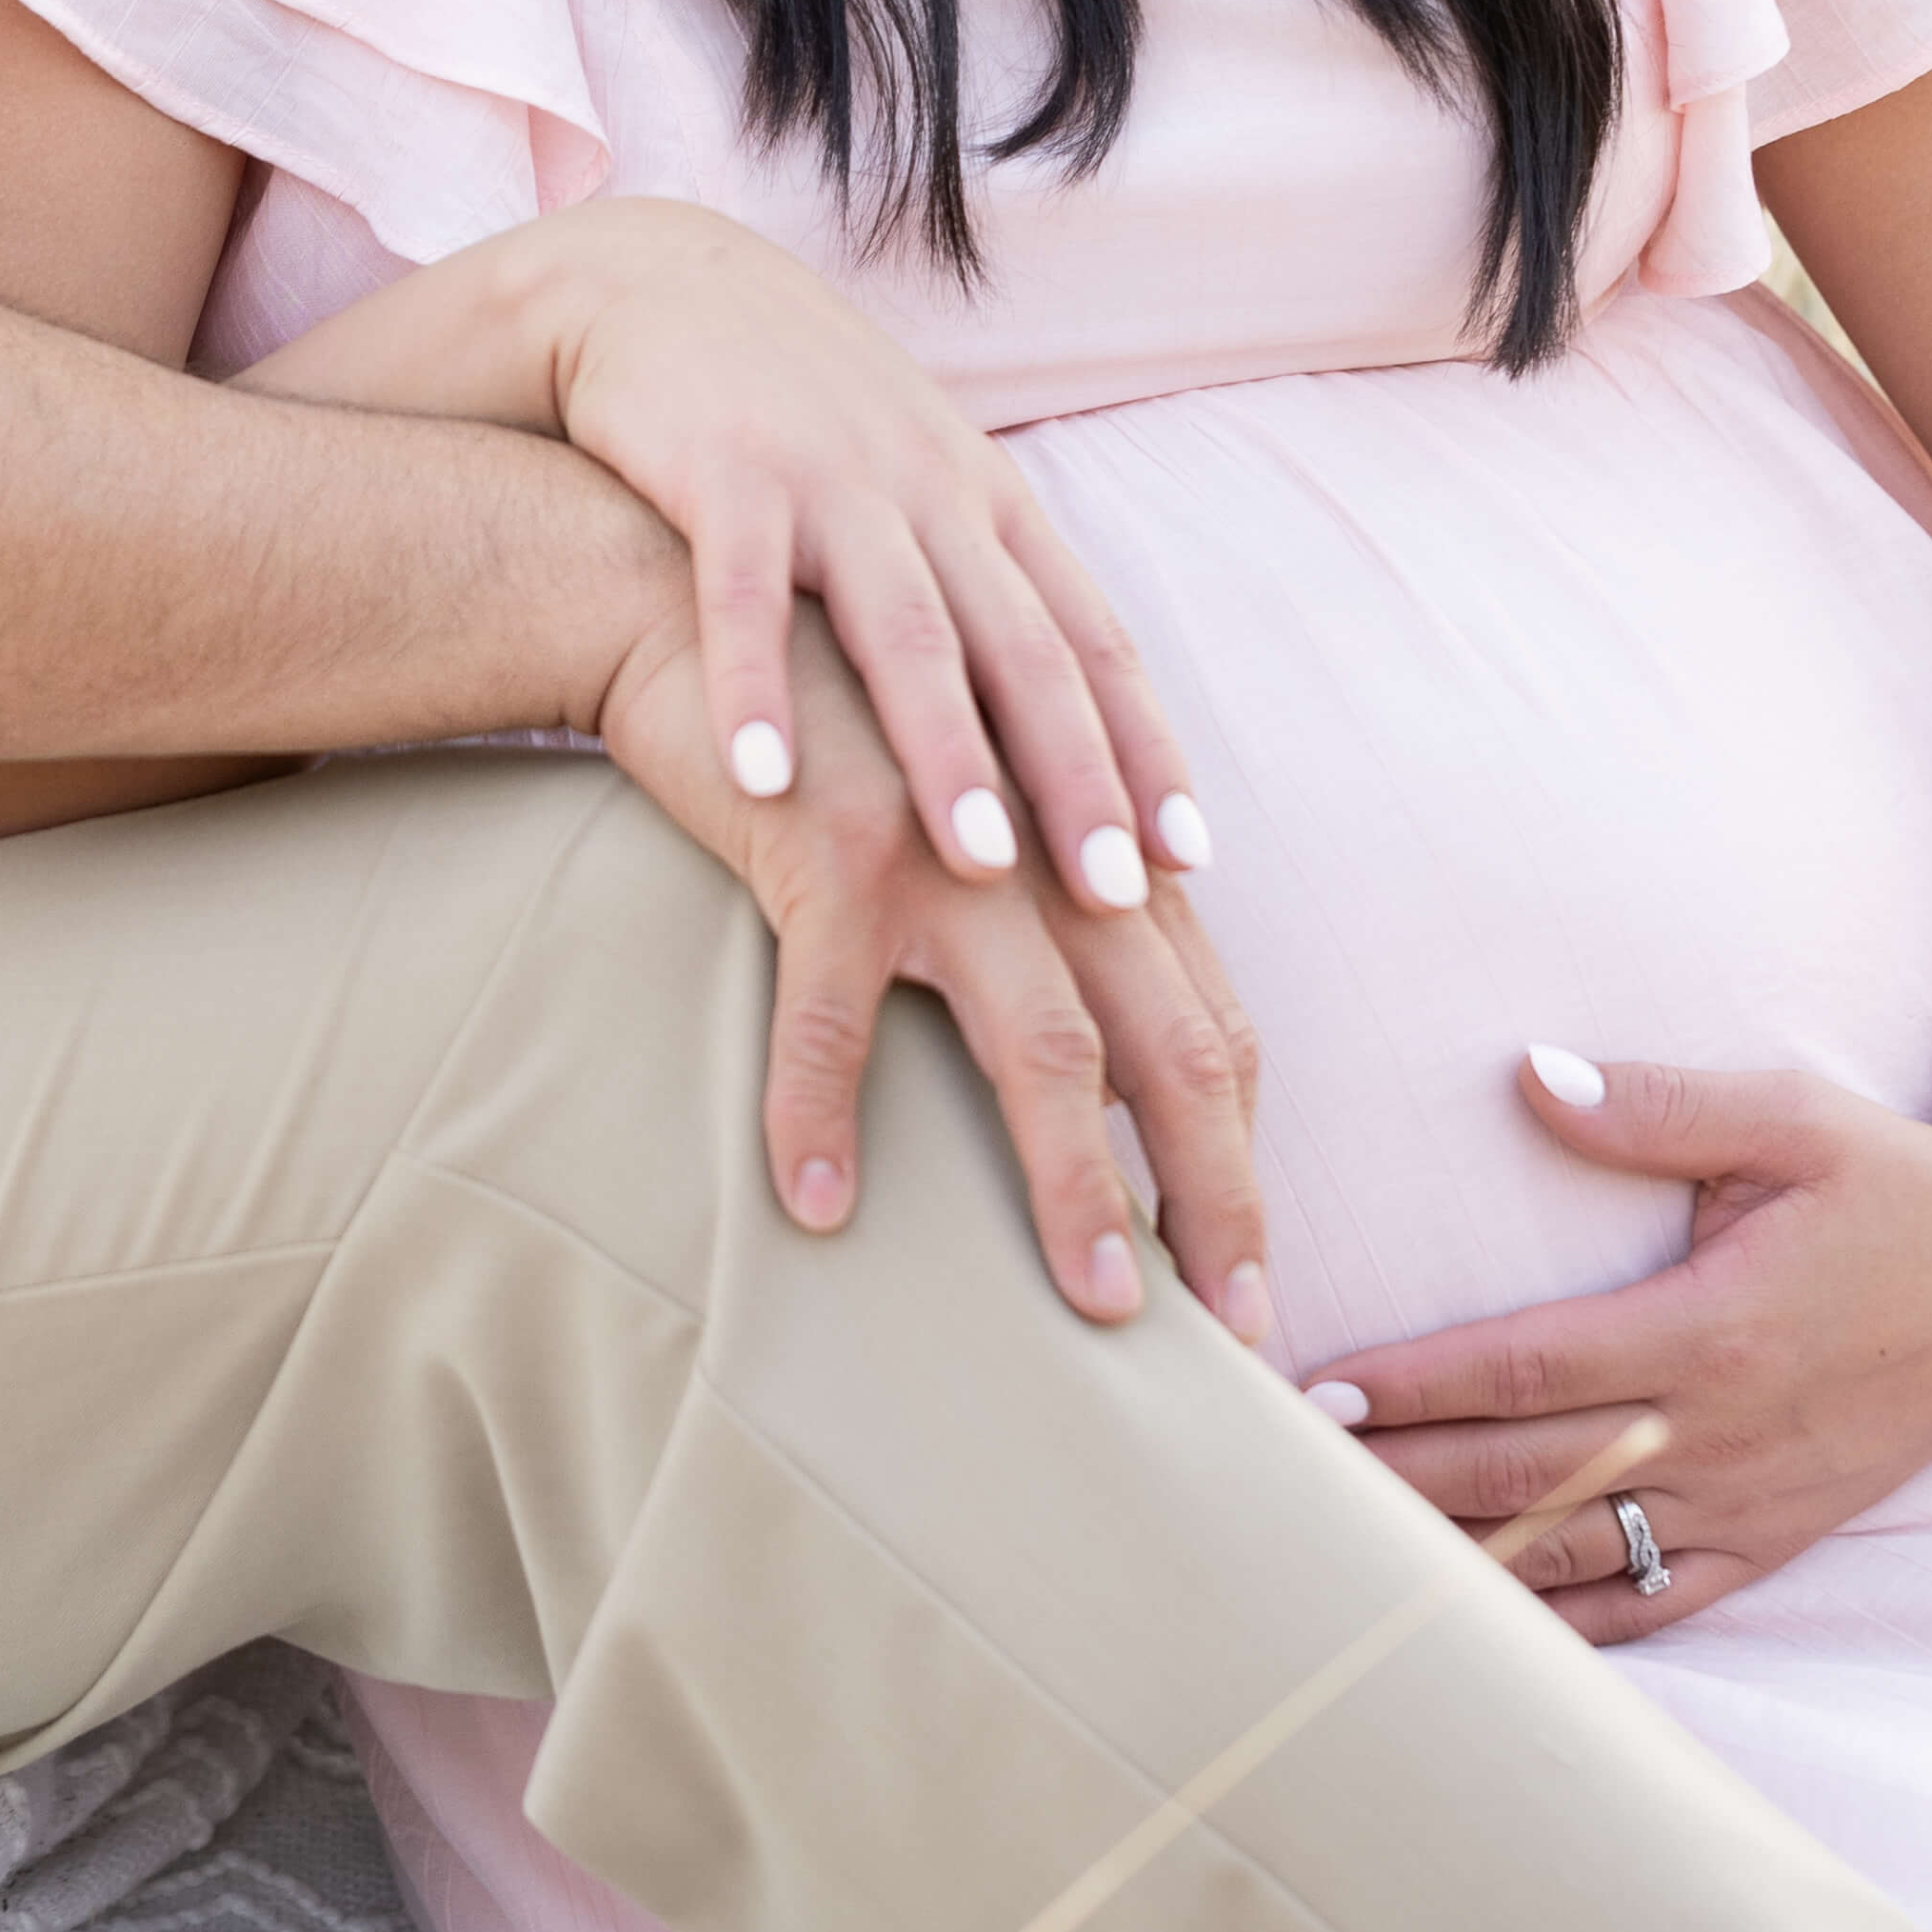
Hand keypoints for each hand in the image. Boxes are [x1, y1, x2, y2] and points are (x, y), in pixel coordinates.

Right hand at [513, 198, 1210, 937]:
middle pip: (1022, 648)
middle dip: (1076, 776)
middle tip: (1116, 896)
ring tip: (979, 864)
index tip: (1188, 860)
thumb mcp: (910, 484)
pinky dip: (754, 684)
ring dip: (947, 749)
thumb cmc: (797, 411)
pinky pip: (741, 592)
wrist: (659, 282)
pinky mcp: (723, 469)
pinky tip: (761, 777)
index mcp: (986, 502)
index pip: (1090, 638)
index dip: (1142, 746)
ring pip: (905, 628)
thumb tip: (1043, 747)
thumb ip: (970, 592)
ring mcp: (831, 479)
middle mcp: (930, 490)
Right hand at [594, 603, 1288, 1349]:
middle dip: (1214, 1195)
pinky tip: (814, 1202)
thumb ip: (1031, 927)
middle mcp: (1050, 851)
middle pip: (1174, 1044)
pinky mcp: (831, 840)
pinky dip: (823, 1113)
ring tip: (1090, 1306)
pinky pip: (830, 1008)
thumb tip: (1078, 1088)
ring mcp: (950, 845)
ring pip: (1043, 1041)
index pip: (1214, 1027)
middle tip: (1234, 1332)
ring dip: (1075, 1182)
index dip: (1241, 1159)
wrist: (682, 599)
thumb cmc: (825, 738)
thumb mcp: (958, 824)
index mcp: (1090, 856)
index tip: (1249, 1287)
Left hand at [1326, 1046, 1931, 1637]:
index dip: (1414, 1385)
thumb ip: (1656, 1105)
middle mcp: (1723, 1436)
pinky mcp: (1775, 1541)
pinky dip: (1562, 1623)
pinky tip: (1478, 1626)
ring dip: (1457, 1558)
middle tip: (1281, 1479)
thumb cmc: (1895, 1180)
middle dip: (1395, 1479)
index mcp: (1713, 1329)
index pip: (1528, 1370)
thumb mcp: (1790, 1116)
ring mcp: (1750, 1504)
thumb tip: (1529, 1075)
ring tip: (1346, 1551)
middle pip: (1525, 1475)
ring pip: (1574, 1557)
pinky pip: (1653, 1604)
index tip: (1313, 1389)